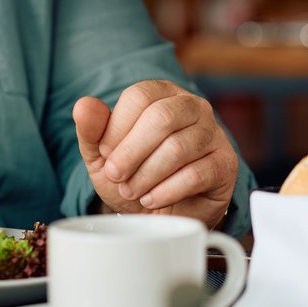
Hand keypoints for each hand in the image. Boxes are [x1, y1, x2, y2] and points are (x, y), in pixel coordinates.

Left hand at [73, 80, 236, 227]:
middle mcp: (193, 106)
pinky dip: (165, 191)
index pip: (140, 96)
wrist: (161, 212)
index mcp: (163, 93)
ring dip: (146, 175)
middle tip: (115, 176)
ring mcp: (213, 134)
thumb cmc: (134, 175)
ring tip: (132, 191)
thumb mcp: (103, 155)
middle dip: (131, 152)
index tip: (105, 153)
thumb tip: (83, 106)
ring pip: (178, 148)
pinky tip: (151, 199)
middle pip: (162, 118)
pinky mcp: (224, 164)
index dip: (116, 128)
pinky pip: (195, 174)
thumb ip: (92, 130)